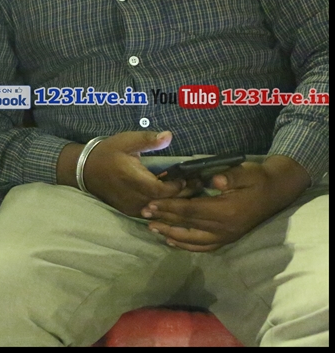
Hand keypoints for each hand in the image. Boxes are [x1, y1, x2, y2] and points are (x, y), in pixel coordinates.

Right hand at [81, 131, 186, 216]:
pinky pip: (153, 213)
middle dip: (183, 194)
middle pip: (166, 203)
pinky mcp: (131, 212)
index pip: (164, 190)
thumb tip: (169, 135)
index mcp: (134, 180)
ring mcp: (133, 207)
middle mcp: (135, 198)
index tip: (190, 177)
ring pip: (161, 210)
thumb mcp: (126, 141)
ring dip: (175, 202)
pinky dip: (164, 207)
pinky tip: (172, 198)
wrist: (85, 170)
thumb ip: (148, 140)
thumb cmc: (108, 153)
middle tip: (197, 184)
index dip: (179, 186)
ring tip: (187, 191)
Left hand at [142, 156, 310, 251]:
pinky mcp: (228, 239)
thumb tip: (212, 180)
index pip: (191, 210)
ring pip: (193, 240)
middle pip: (188, 225)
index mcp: (227, 211)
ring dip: (171, 234)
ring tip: (152, 228)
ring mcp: (227, 236)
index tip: (150, 204)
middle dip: (164, 219)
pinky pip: (205, 246)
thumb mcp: (244, 171)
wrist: (275, 191)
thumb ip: (228, 176)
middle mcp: (225, 228)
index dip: (169, 207)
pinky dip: (187, 246)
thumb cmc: (256, 178)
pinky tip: (172, 241)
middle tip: (143, 215)